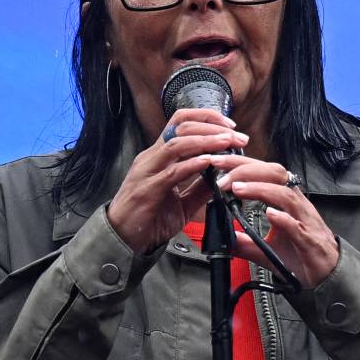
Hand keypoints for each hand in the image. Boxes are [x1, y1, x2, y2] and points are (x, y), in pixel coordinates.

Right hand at [104, 108, 248, 254]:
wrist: (122, 241)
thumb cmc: (147, 220)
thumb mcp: (181, 203)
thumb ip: (200, 188)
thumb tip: (222, 176)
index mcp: (158, 157)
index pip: (181, 123)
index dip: (206, 118)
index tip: (230, 127)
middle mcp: (151, 158)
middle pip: (182, 126)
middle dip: (213, 127)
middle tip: (237, 136)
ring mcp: (147, 172)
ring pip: (177, 143)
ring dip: (206, 141)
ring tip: (227, 143)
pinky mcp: (147, 190)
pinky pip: (172, 171)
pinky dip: (193, 164)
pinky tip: (209, 162)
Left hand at [215, 159, 339, 286]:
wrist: (327, 274)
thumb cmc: (302, 254)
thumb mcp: (265, 248)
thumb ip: (244, 242)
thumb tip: (223, 238)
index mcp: (285, 200)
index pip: (263, 172)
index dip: (242, 164)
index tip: (218, 162)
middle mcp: (296, 205)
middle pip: (274, 174)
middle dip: (246, 169)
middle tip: (222, 175)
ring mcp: (304, 221)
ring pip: (285, 195)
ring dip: (259, 189)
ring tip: (238, 189)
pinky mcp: (309, 240)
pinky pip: (297, 225)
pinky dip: (283, 218)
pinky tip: (269, 214)